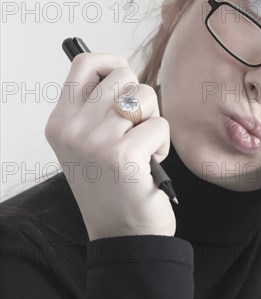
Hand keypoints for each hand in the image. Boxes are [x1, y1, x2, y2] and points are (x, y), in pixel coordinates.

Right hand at [45, 53, 174, 240]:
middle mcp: (73, 129)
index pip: (84, 64)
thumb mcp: (88, 146)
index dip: (112, 63)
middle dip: (141, 99)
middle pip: (124, 75)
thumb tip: (121, 71)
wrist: (123, 235)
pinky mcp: (123, 155)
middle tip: (136, 130)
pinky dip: (162, 145)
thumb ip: (96, 110)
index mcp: (60, 123)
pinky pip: (160, 125)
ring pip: (146, 96)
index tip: (126, 80)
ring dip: (153, 122)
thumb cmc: (113, 188)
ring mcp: (96, 142)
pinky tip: (149, 166)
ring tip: (142, 150)